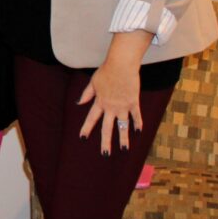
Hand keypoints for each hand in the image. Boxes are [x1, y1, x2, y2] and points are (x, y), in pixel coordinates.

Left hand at [78, 30, 149, 154]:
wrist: (121, 64)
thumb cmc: (106, 71)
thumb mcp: (93, 82)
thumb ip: (86, 94)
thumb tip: (78, 103)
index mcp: (99, 102)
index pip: (91, 118)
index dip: (86, 128)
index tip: (82, 138)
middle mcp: (110, 107)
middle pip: (107, 128)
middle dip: (105, 142)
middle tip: (105, 154)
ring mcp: (123, 106)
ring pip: (123, 126)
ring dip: (123, 139)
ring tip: (124, 149)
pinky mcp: (133, 102)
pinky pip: (136, 116)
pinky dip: (138, 123)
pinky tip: (139, 132)